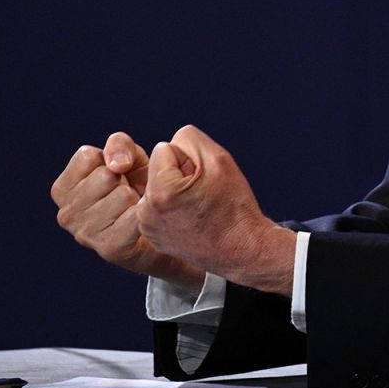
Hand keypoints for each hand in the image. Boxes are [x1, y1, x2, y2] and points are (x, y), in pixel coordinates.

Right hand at [51, 132, 204, 291]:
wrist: (157, 223)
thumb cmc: (135, 184)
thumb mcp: (126, 156)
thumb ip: (118, 145)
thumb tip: (117, 165)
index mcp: (61, 189)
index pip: (87, 157)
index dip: (110, 161)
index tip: (114, 176)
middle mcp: (66, 214)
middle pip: (105, 176)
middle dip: (123, 180)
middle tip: (126, 195)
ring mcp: (85, 234)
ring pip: (122, 195)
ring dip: (135, 198)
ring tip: (132, 208)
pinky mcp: (110, 248)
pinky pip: (135, 217)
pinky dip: (144, 214)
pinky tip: (140, 222)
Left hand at [138, 125, 295, 296]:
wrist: (242, 249)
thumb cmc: (233, 207)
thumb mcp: (218, 158)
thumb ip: (188, 138)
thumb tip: (170, 145)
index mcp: (160, 191)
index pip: (165, 149)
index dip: (189, 160)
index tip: (204, 180)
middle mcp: (146, 211)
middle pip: (159, 169)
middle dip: (179, 175)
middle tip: (203, 195)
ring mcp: (148, 227)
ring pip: (158, 186)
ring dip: (175, 191)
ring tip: (198, 207)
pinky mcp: (152, 236)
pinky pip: (158, 205)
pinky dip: (172, 208)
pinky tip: (191, 219)